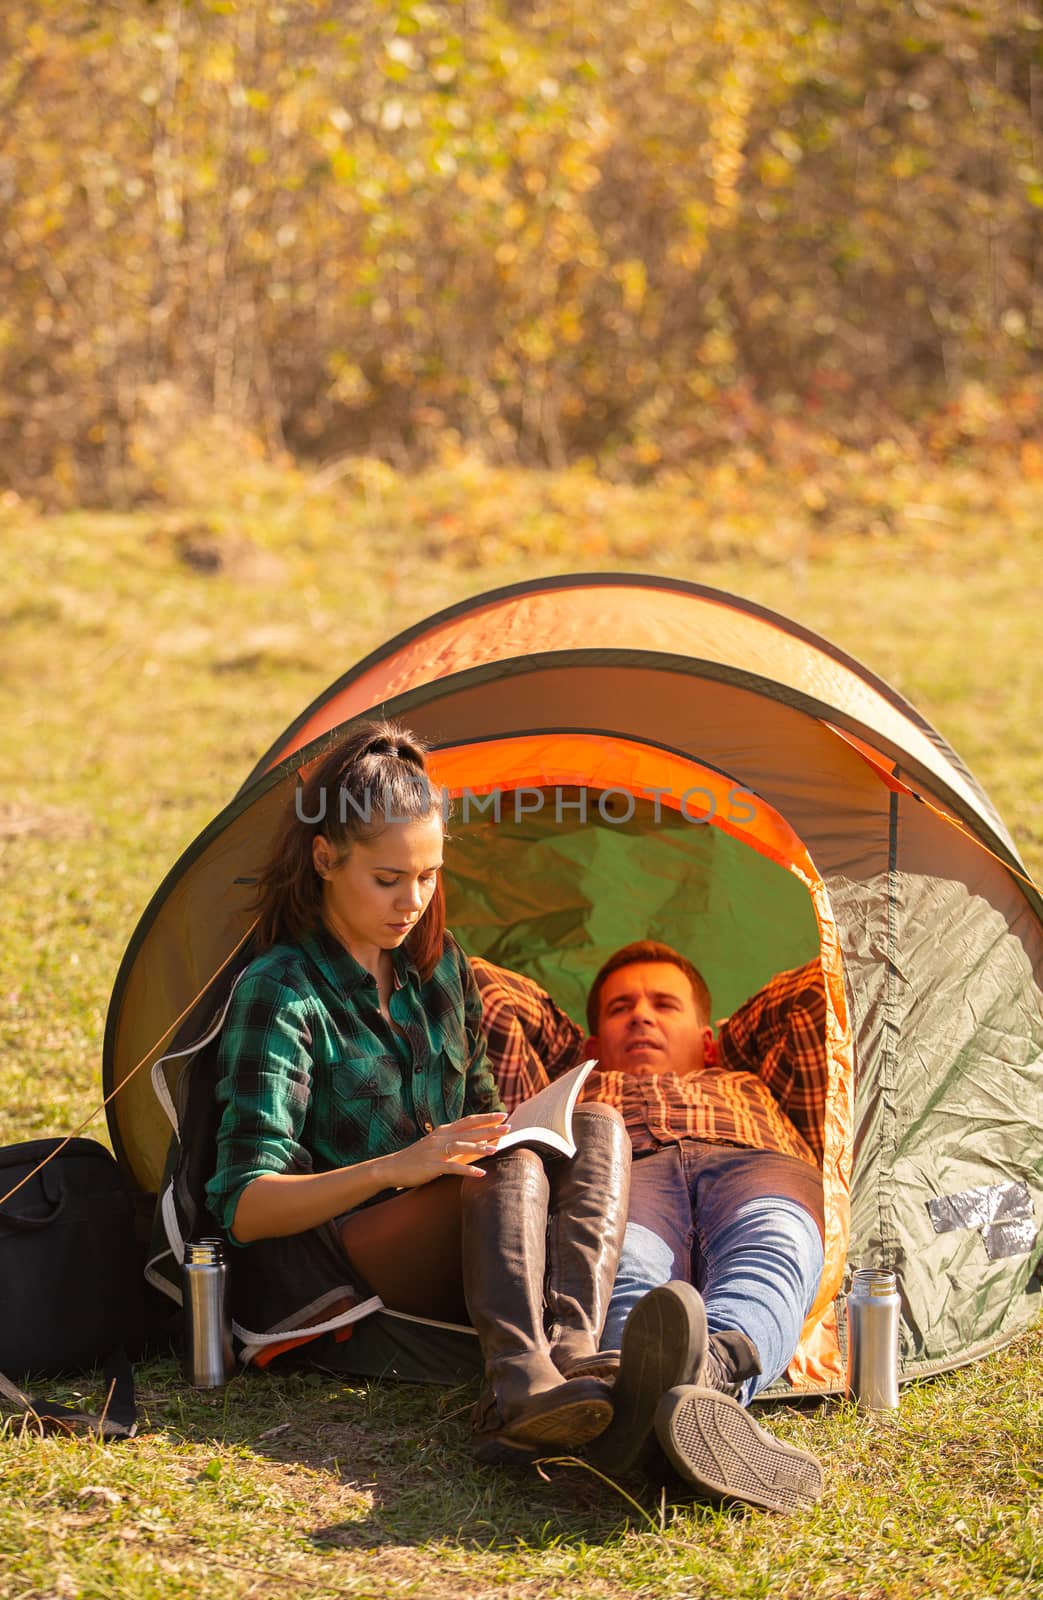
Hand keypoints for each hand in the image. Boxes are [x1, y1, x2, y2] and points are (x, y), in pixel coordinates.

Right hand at [383, 1110, 510, 1188]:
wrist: (393, 1167)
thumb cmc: (418, 1157)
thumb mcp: (436, 1145)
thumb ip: (454, 1141)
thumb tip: (476, 1141)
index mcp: (444, 1131)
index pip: (469, 1121)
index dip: (486, 1118)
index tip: (503, 1115)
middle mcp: (441, 1138)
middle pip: (469, 1131)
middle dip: (489, 1129)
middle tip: (507, 1127)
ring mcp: (436, 1151)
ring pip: (462, 1147)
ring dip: (479, 1148)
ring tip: (495, 1149)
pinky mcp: (432, 1166)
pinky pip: (452, 1168)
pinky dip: (467, 1171)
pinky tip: (480, 1174)